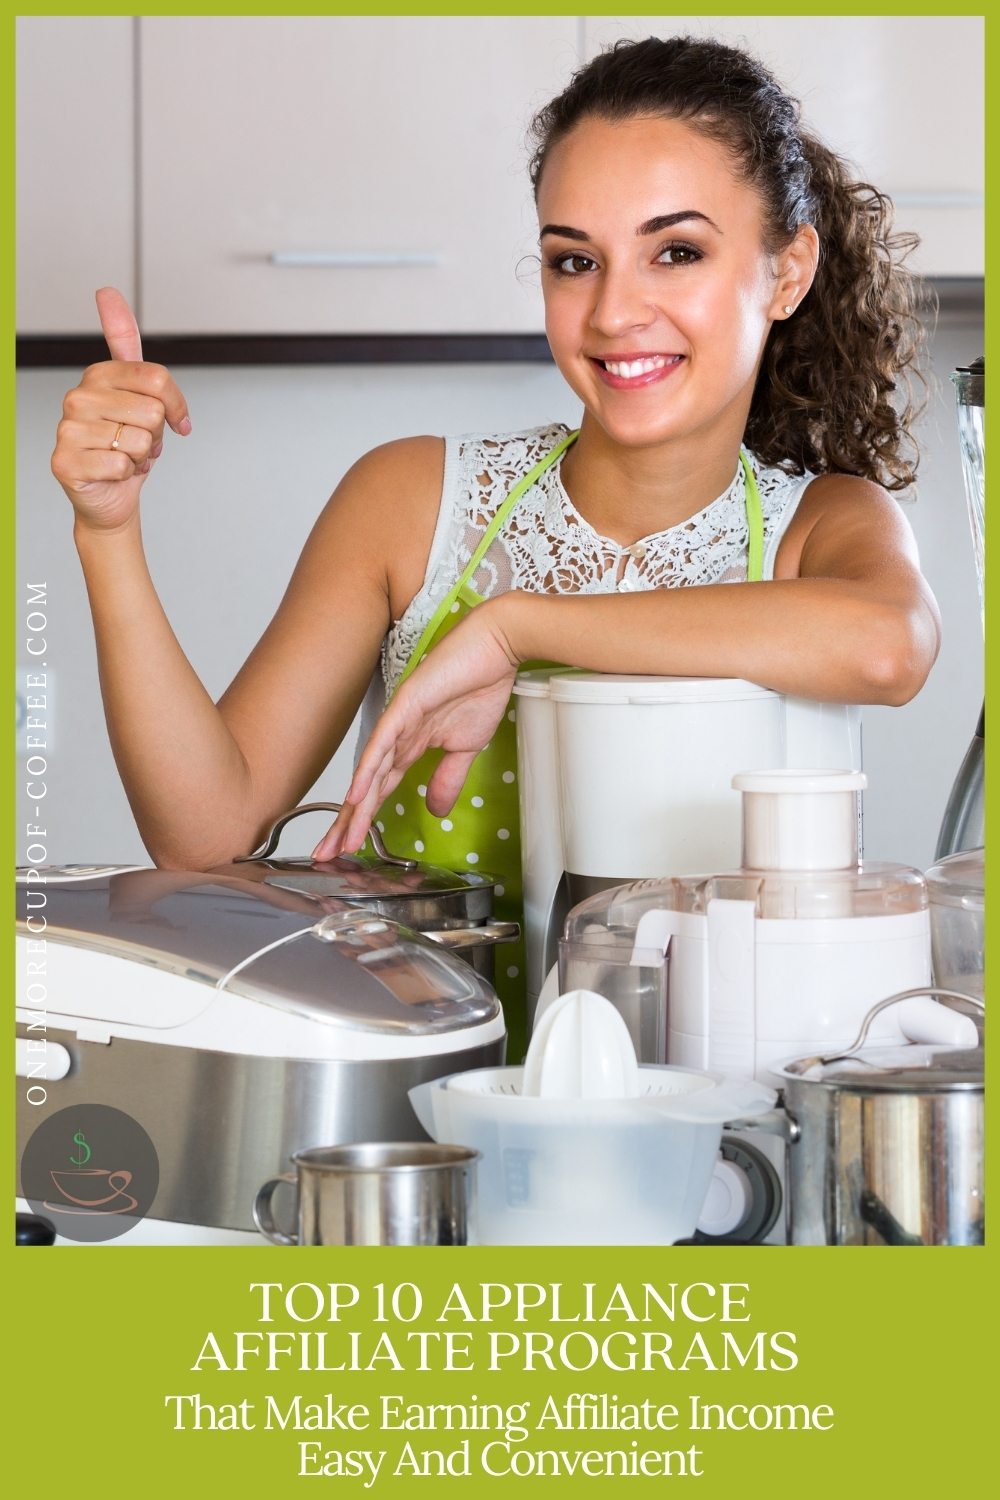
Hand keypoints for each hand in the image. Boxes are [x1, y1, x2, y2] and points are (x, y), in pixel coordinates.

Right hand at [50, 287, 191, 531]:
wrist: (110, 496)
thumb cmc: (127, 445)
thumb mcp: (138, 393)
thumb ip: (126, 344)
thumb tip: (105, 290)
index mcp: (99, 375)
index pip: (156, 378)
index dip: (176, 406)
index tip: (176, 420)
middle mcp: (78, 396)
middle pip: (152, 412)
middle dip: (156, 436)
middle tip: (138, 443)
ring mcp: (67, 429)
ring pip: (139, 440)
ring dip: (141, 457)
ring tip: (124, 457)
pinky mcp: (65, 461)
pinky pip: (121, 464)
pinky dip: (126, 475)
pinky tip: (111, 472)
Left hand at [312, 604, 519, 858]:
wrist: (496, 646)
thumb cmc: (482, 685)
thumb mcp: (466, 747)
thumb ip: (448, 778)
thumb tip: (436, 811)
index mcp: (410, 744)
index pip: (380, 790)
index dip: (363, 820)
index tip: (349, 848)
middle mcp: (397, 735)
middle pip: (366, 788)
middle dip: (346, 824)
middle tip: (326, 855)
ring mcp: (399, 720)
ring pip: (370, 772)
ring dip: (353, 809)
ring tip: (338, 839)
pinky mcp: (407, 704)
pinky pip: (384, 743)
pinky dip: (369, 770)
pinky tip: (356, 795)